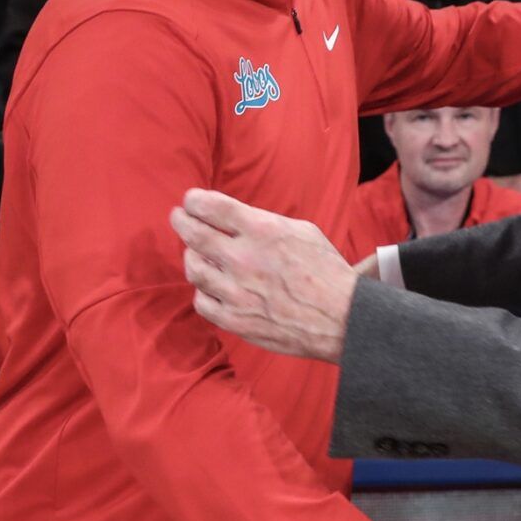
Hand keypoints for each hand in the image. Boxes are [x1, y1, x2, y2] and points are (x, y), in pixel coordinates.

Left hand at [169, 188, 357, 362]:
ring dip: (192, 256)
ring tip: (197, 253)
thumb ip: (264, 222)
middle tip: (179, 218)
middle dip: (181, 221)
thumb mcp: (302, 231)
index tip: (191, 201)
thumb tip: (234, 219)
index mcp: (262, 231)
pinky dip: (203, 291)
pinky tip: (212, 287)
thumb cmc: (326, 272)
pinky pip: (201, 301)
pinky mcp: (234, 319)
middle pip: (193, 234)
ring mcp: (235, 291)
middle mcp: (243, 259)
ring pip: (193, 268)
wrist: (342, 318)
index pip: (211, 207)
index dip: (194, 201)